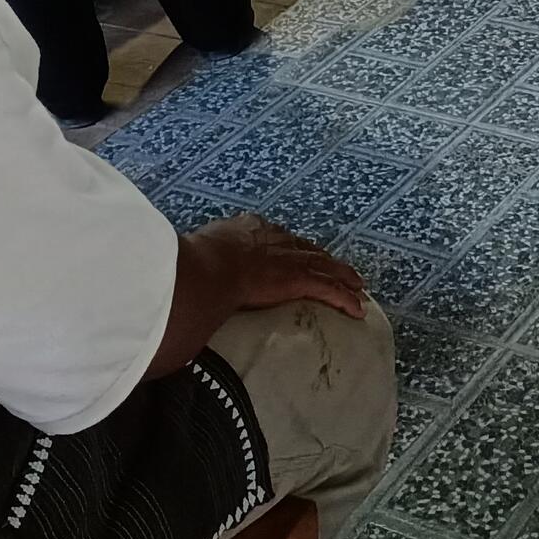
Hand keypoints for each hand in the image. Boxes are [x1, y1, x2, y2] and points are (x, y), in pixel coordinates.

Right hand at [186, 214, 366, 320]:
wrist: (206, 270)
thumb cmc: (193, 265)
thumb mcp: (194, 253)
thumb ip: (197, 262)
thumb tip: (181, 278)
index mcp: (249, 229)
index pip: (277, 237)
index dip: (292, 246)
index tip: (299, 252)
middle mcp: (273, 238)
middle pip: (306, 249)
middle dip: (323, 259)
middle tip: (339, 268)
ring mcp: (287, 258)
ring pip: (325, 266)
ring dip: (342, 276)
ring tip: (358, 286)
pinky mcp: (297, 279)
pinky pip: (328, 289)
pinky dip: (344, 299)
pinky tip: (357, 308)